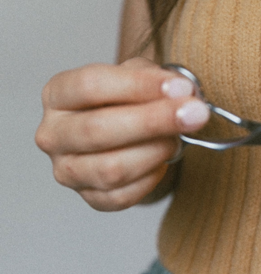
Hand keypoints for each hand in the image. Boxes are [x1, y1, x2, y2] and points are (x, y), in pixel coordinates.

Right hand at [35, 58, 209, 210]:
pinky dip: (150, 179)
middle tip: (195, 114)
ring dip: (155, 152)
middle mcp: (53, 134)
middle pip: (97, 129)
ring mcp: (66, 170)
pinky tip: (161, 162)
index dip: (139, 86)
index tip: (181, 88)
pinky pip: (121, 196)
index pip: (90, 86)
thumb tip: (182, 93)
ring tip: (175, 139)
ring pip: (111, 169)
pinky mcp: (87, 197)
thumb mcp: (136, 75)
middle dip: (153, 121)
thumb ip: (155, 79)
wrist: (125, 132)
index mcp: (58, 94)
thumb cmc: (126, 100)